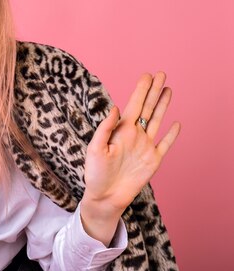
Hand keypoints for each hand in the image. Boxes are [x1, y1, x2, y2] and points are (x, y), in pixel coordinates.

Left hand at [83, 72, 180, 214]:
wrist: (105, 197)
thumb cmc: (95, 173)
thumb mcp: (95, 148)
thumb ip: (105, 128)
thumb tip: (116, 108)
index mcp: (121, 130)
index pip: (133, 105)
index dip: (140, 90)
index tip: (147, 75)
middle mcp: (134, 135)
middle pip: (147, 108)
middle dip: (154, 91)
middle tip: (161, 74)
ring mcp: (145, 147)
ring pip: (157, 120)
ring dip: (163, 105)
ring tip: (168, 89)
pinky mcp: (153, 161)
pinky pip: (165, 144)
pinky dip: (172, 134)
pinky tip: (176, 124)